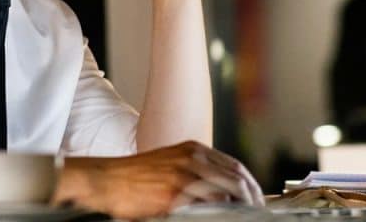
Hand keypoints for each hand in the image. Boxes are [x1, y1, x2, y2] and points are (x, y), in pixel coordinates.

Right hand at [57, 140, 263, 219]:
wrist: (107, 179)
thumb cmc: (134, 177)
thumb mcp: (169, 164)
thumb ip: (194, 172)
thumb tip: (219, 190)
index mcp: (193, 149)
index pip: (235, 166)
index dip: (250, 184)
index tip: (256, 199)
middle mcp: (192, 158)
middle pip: (237, 178)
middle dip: (252, 198)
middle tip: (257, 212)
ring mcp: (184, 175)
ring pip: (227, 192)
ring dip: (240, 208)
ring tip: (245, 218)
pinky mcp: (174, 194)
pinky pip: (207, 205)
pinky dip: (220, 213)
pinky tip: (223, 218)